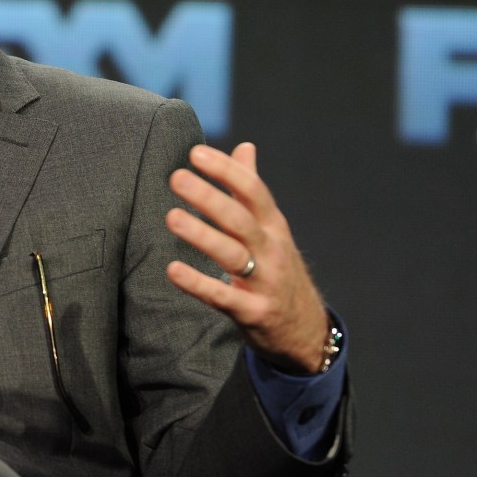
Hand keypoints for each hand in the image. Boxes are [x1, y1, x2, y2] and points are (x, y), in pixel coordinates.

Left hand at [164, 142, 329, 373]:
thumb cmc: (277, 268)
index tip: (195, 153)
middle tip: (177, 178)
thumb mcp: (272, 228)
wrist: (306, 329)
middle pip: (240, 219)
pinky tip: (173, 270)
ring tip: (171, 217)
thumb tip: (245, 146)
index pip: (253, 190)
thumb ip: (252, 188)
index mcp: (273, 225)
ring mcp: (265, 282)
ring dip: (202, 235)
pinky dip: (198, 284)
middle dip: (210, 197)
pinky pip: (223, 297)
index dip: (226, 170)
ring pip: (233, 254)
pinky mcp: (253, 312)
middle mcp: (272, 250)